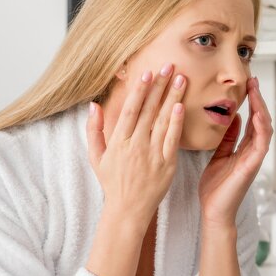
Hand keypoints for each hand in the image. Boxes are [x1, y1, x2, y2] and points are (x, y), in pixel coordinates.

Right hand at [86, 63, 186, 233]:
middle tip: (169, 66)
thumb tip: (94, 105)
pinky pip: (172, 140)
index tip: (147, 72)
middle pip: (149, 110)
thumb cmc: (112, 182)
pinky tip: (181, 106)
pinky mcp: (167, 165)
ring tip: (181, 79)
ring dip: (172, 98)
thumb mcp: (96, 157)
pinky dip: (176, 123)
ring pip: (163, 121)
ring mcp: (152, 155)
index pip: (130, 110)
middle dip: (160, 86)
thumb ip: (94, 130)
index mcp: (118, 142)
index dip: (140, 90)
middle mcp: (135, 146)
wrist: (128, 210)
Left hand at [199, 77, 273, 226]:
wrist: (213, 211)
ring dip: (262, 109)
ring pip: (264, 129)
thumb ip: (227, 138)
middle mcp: (252, 152)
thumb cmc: (215, 188)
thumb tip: (232, 117)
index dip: (252, 102)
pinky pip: (261, 144)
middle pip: (261, 120)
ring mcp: (254, 159)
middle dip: (258, 100)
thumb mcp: (218, 155)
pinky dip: (261, 129)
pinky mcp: (252, 167)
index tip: (248, 84)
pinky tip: (257, 115)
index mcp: (244, 148)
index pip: (252, 120)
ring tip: (256, 92)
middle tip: (253, 81)